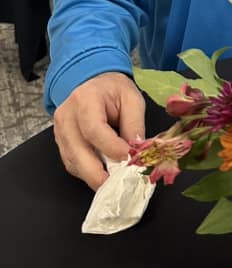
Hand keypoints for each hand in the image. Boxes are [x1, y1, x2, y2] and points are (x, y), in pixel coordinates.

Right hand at [52, 72, 145, 190]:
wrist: (94, 82)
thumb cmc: (114, 89)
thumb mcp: (132, 99)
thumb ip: (134, 124)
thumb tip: (137, 152)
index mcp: (85, 99)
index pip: (94, 129)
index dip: (111, 148)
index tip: (129, 159)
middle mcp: (67, 116)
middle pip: (77, 152)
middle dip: (98, 173)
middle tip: (118, 185)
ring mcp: (60, 131)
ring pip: (73, 162)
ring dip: (92, 175)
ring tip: (113, 182)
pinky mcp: (60, 142)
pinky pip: (72, 163)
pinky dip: (87, 172)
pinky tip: (102, 173)